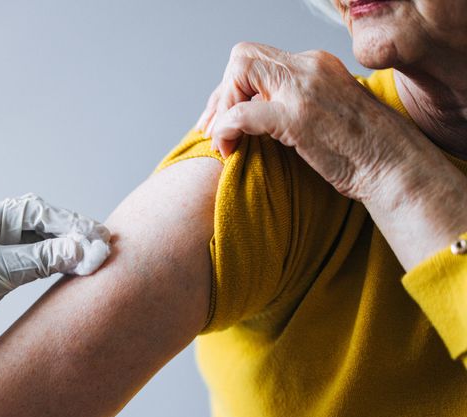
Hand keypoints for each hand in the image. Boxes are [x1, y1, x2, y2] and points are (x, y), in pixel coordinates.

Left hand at [0, 193, 110, 341]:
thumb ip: (39, 260)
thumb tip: (82, 251)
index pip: (36, 212)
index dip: (69, 223)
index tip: (96, 237)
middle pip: (42, 222)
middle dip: (73, 233)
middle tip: (105, 244)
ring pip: (40, 240)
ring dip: (67, 247)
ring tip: (97, 256)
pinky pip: (34, 258)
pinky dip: (55, 262)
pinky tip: (75, 267)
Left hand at [198, 43, 466, 269]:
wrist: (396, 168)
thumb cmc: (363, 153)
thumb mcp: (329, 114)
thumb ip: (298, 104)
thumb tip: (260, 115)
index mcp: (317, 66)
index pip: (258, 59)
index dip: (233, 87)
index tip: (224, 118)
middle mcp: (310, 68)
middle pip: (243, 58)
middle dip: (220, 94)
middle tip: (212, 127)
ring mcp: (304, 90)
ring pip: (239, 74)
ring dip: (220, 109)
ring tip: (220, 139)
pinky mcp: (298, 118)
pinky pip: (242, 113)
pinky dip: (226, 129)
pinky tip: (228, 149)